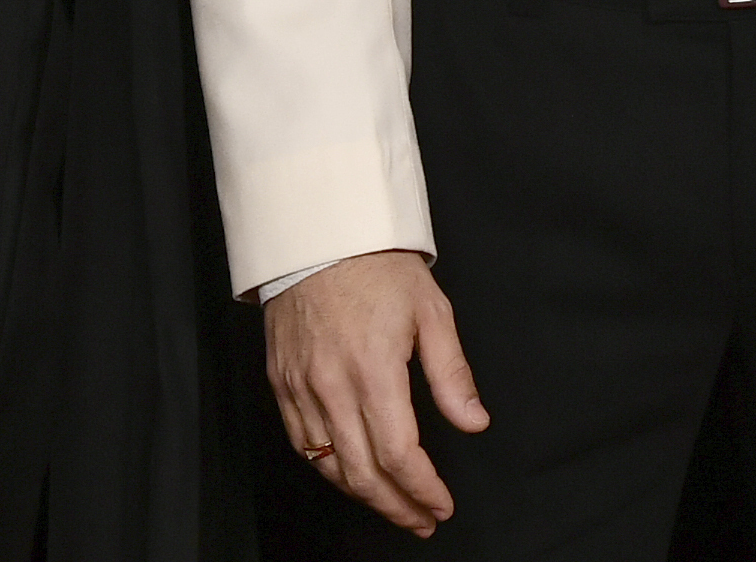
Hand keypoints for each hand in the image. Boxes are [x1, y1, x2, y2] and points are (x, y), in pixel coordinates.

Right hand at [265, 249, 488, 533]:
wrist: (318, 235)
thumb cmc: (377, 267)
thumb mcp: (432, 311)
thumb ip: (452, 374)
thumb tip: (474, 422)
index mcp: (374, 369)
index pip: (399, 454)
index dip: (422, 489)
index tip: (441, 505)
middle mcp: (332, 386)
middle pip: (362, 472)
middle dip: (396, 506)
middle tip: (422, 520)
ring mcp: (301, 388)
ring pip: (328, 465)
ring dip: (364, 496)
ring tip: (394, 507)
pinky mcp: (281, 384)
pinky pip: (301, 445)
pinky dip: (328, 470)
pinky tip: (351, 476)